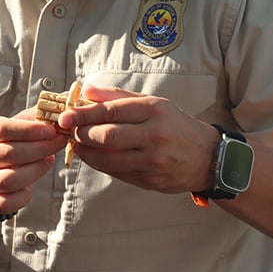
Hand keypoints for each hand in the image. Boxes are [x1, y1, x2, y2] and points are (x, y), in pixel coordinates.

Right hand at [0, 112, 68, 213]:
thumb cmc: (3, 144)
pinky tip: (32, 184)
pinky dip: (24, 195)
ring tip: (49, 160)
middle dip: (40, 148)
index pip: (3, 129)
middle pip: (9, 154)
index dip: (30, 130)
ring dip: (36, 170)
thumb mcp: (12, 126)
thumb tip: (59, 110)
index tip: (51, 130)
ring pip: (10, 179)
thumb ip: (32, 118)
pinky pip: (9, 202)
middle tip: (58, 143)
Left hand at [56, 84, 218, 193]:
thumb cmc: (176, 126)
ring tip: (78, 145)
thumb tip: (86, 91)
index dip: (83, 114)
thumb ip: (118, 97)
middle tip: (71, 132)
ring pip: (109, 158)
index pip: (111, 111)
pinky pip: (117, 172)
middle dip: (82, 134)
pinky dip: (100, 164)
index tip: (65, 117)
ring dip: (87, 153)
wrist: (208, 157)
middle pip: (107, 136)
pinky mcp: (151, 180)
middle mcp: (155, 135)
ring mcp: (153, 160)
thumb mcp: (153, 104)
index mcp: (155, 110)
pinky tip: (94, 157)